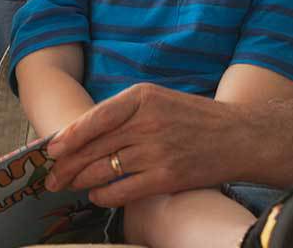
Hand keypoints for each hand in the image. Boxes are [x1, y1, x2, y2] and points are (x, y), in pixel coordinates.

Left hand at [45, 83, 249, 206]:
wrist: (240, 137)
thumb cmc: (194, 118)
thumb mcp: (158, 100)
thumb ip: (123, 113)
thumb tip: (81, 133)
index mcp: (142, 98)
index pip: (95, 118)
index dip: (69, 137)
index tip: (51, 150)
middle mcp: (147, 122)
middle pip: (95, 147)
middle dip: (67, 165)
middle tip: (51, 176)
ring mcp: (157, 151)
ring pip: (105, 169)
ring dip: (81, 181)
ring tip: (69, 185)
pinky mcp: (167, 177)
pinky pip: (124, 190)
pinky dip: (104, 195)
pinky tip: (96, 195)